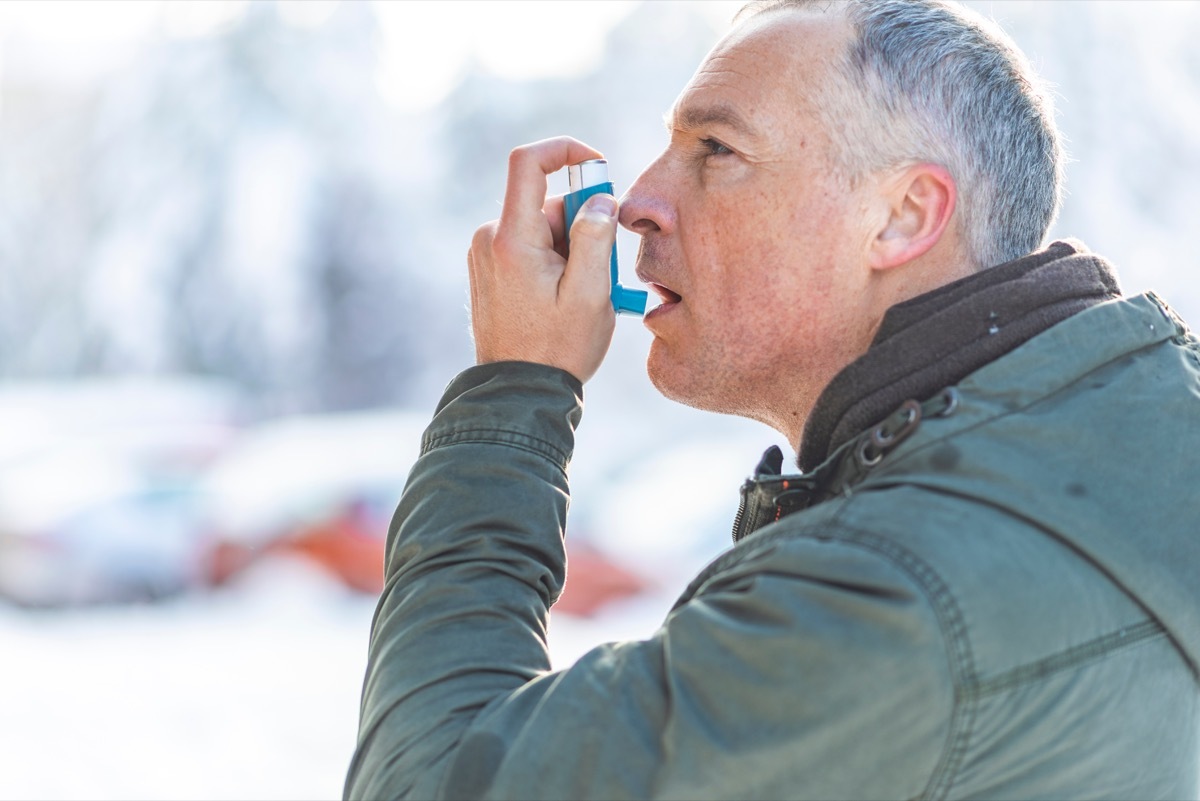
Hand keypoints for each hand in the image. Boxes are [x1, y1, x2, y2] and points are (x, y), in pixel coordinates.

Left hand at [468, 137, 618, 383]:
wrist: (518, 392)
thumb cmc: (558, 348)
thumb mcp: (590, 295)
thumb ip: (594, 239)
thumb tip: (598, 200)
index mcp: (511, 239)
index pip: (528, 162)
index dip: (565, 150)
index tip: (598, 165)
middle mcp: (489, 239)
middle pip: (544, 202)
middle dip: (581, 223)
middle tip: (600, 269)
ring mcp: (484, 255)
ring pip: (539, 226)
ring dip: (569, 247)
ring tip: (580, 294)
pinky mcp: (487, 270)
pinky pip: (527, 246)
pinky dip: (553, 260)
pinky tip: (562, 297)